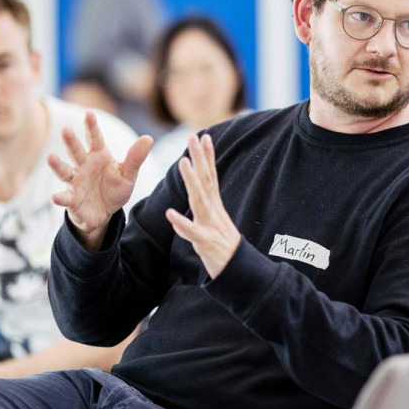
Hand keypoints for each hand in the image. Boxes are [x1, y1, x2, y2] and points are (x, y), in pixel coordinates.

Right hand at [48, 112, 152, 246]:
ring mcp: (75, 182)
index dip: (91, 126)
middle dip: (71, 141)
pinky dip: (59, 197)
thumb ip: (135, 157)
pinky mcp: (71, 199)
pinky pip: (64, 197)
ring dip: (57, 165)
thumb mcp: (128, 174)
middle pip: (76, 151)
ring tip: (50, 157)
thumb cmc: (114, 189)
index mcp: (98, 156)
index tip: (89, 113)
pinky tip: (54, 197)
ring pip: (65, 171)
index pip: (94, 138)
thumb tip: (148, 138)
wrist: (105, 213)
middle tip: (66, 130)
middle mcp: (83, 166)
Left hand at [165, 133, 242, 279]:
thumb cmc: (224, 246)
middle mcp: (214, 212)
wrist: (238, 272)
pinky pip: (192, 232)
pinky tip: (170, 214)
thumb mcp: (216, 221)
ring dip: (191, 181)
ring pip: (200, 200)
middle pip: (206, 180)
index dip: (207, 156)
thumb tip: (200, 189)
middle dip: (200, 158)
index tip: (204, 136)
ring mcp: (211, 226)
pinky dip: (182, 224)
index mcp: (215, 206)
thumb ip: (207, 205)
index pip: (211, 176)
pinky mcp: (206, 243)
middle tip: (194, 136)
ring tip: (183, 163)